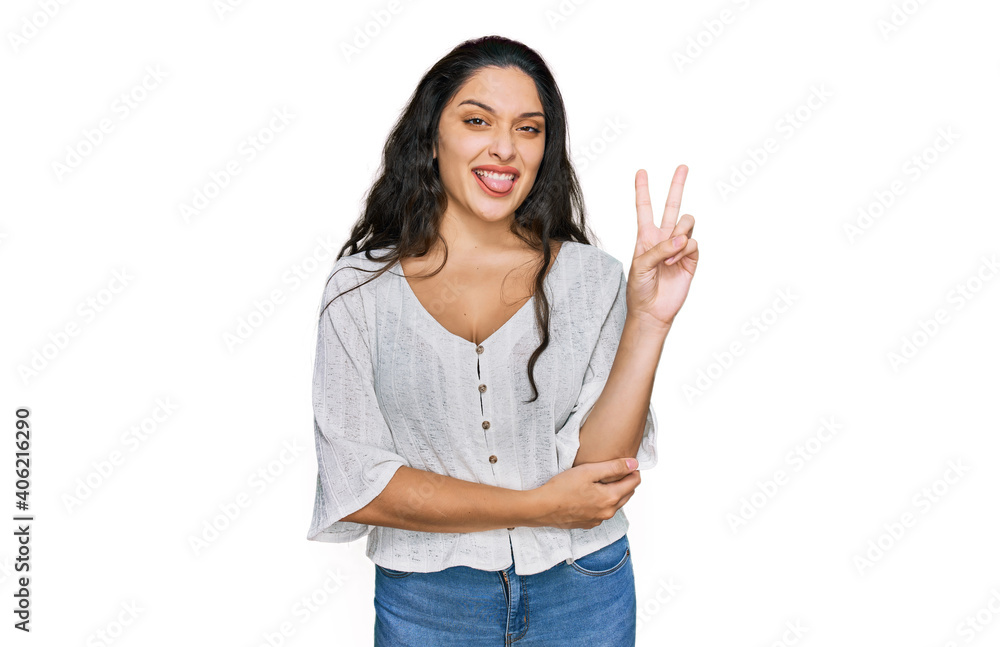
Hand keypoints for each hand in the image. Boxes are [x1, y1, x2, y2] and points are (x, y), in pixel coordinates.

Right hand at [533, 458, 640, 528]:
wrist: (542, 508)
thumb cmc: (562, 488)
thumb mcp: (589, 471)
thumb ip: (614, 467)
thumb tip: (634, 464)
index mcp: (611, 498)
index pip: (634, 483)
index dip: (633, 470)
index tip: (627, 462)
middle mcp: (608, 512)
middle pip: (627, 494)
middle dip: (626, 481)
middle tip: (616, 468)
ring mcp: (598, 520)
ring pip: (615, 504)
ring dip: (615, 492)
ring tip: (602, 479)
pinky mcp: (588, 523)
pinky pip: (603, 511)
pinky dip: (603, 502)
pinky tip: (591, 493)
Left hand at [628, 165, 698, 329]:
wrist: (652, 311)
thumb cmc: (640, 289)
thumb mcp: (640, 266)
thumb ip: (659, 249)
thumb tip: (682, 238)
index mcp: (645, 237)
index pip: (644, 208)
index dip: (643, 190)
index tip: (641, 171)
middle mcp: (664, 238)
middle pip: (672, 206)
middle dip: (677, 186)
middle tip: (683, 167)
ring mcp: (679, 248)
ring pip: (687, 224)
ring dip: (680, 233)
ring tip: (672, 251)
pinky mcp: (692, 259)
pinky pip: (694, 243)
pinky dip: (685, 250)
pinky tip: (675, 262)